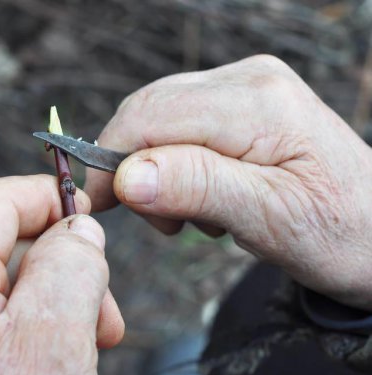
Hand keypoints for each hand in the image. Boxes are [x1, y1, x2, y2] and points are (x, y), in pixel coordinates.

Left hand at [0, 175, 123, 374]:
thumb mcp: (53, 343)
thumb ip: (70, 268)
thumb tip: (78, 229)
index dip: (41, 196)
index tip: (87, 210)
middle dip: (60, 265)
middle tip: (105, 310)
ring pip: (1, 288)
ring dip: (54, 303)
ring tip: (91, 343)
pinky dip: (34, 331)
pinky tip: (60, 360)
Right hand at [85, 55, 371, 309]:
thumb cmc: (337, 232)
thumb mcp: (269, 220)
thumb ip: (197, 188)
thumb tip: (126, 176)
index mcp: (259, 103)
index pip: (151, 117)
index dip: (113, 160)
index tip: (101, 207)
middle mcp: (249, 79)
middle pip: (150, 111)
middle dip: (135, 168)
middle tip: (163, 223)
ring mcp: (246, 84)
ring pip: (159, 118)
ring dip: (156, 170)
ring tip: (197, 216)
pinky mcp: (241, 100)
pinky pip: (179, 123)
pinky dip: (174, 164)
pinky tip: (206, 195)